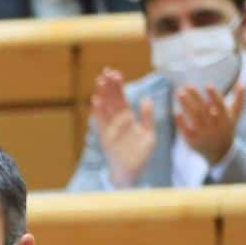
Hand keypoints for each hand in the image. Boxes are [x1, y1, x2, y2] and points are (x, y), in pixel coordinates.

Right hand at [88, 68, 154, 187]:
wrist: (131, 174)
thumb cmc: (141, 155)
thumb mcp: (149, 135)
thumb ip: (148, 117)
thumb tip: (147, 99)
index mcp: (128, 118)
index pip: (122, 98)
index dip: (118, 86)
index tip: (115, 73)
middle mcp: (117, 121)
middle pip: (112, 100)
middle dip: (109, 86)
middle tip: (106, 71)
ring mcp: (110, 129)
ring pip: (105, 108)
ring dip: (102, 94)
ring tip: (99, 81)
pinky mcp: (105, 138)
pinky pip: (100, 122)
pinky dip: (98, 111)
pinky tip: (96, 100)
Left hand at [173, 80, 245, 167]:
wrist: (220, 152)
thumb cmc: (226, 128)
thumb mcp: (234, 115)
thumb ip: (239, 99)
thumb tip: (242, 83)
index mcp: (224, 119)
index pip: (219, 105)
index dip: (214, 95)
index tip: (207, 84)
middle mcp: (214, 126)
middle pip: (203, 109)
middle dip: (195, 97)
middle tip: (186, 85)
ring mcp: (202, 134)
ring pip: (193, 117)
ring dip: (186, 104)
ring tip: (179, 93)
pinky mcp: (192, 141)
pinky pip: (185, 130)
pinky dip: (180, 121)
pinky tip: (175, 111)